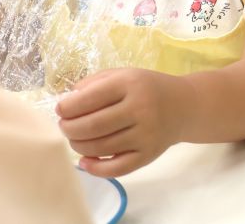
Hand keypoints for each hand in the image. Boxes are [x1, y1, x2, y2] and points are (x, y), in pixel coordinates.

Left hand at [56, 68, 190, 177]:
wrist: (184, 106)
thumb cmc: (147, 88)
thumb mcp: (124, 74)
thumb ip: (94, 83)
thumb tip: (67, 102)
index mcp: (131, 84)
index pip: (89, 98)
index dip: (67, 107)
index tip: (61, 110)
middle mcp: (140, 109)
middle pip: (92, 126)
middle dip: (69, 128)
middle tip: (65, 126)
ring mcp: (145, 134)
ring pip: (100, 147)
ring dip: (78, 146)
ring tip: (76, 139)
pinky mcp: (148, 155)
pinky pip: (116, 168)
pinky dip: (95, 168)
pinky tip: (86, 161)